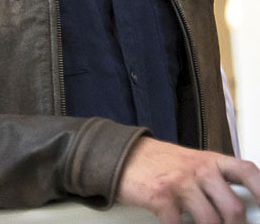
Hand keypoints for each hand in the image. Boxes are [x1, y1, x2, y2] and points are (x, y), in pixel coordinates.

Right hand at [117, 137, 259, 222]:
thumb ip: (215, 181)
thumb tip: (237, 210)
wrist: (126, 155)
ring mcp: (181, 183)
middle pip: (233, 208)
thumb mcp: (193, 165)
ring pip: (211, 222)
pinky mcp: (161, 196)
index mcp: (212, 160)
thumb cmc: (162, 163)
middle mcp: (200, 169)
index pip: (247, 172)